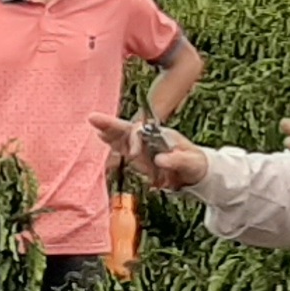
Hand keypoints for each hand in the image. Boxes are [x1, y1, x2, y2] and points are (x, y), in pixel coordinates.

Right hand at [88, 114, 207, 190]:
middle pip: (126, 129)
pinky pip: (123, 147)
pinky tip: (101, 136)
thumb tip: (159, 160)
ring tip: (93, 122)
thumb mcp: (191, 162)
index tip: (133, 155)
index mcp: (161, 135)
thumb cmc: (196, 165)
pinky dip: (112, 141)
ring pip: (122, 136)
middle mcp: (149, 138)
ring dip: (108, 130)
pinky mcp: (139, 156)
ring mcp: (143, 146)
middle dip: (111, 125)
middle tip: (93, 118)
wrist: (196, 172)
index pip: (141, 132)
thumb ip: (177, 160)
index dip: (133, 140)